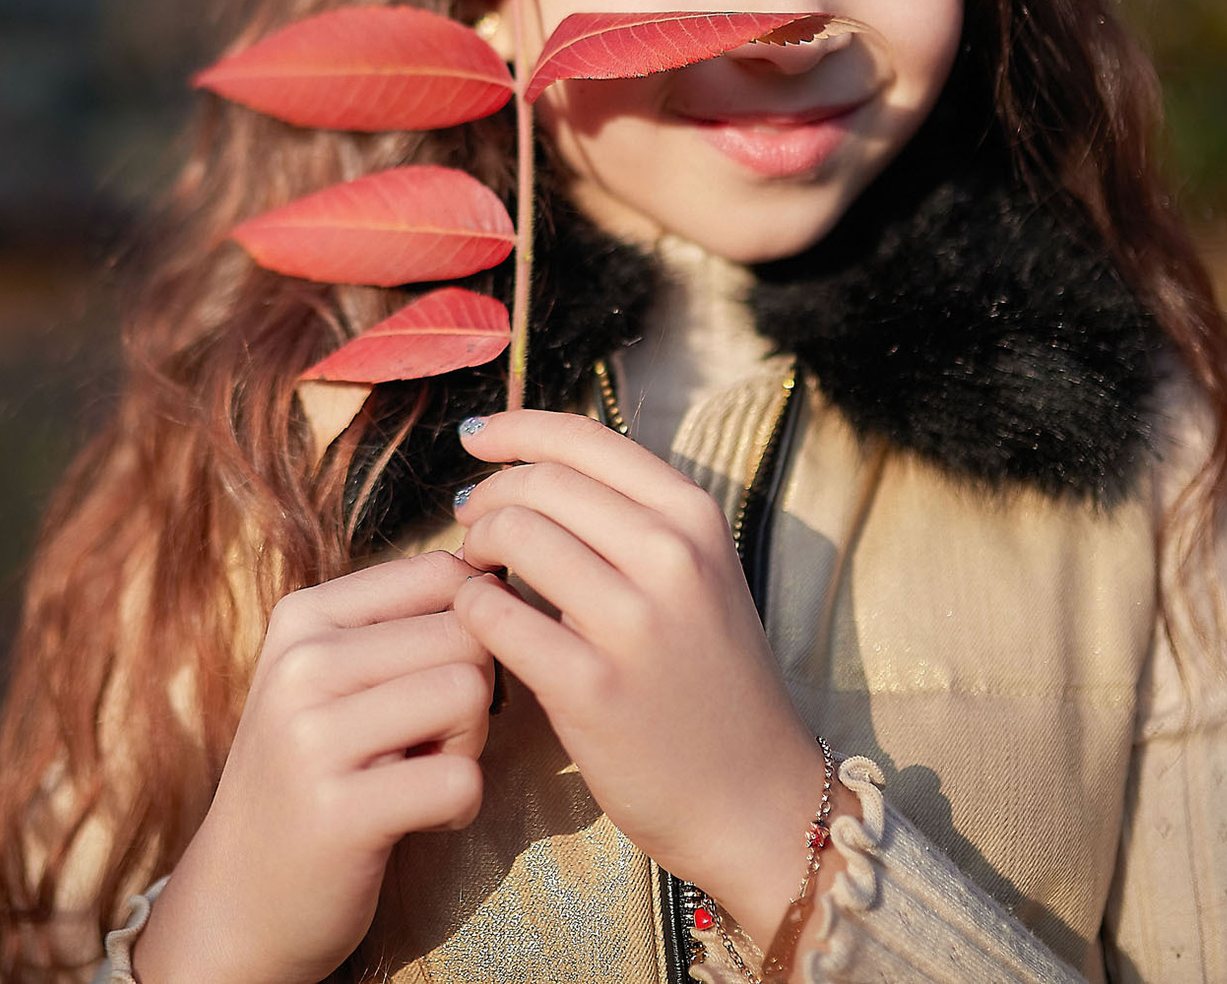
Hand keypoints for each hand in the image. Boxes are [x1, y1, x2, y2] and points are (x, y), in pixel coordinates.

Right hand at [133, 550, 494, 983]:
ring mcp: (312, 737)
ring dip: (467, 747)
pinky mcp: (339, 812)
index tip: (433, 678)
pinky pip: (461, 779)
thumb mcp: (330, 678)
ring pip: (469, 694)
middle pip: (467, 635)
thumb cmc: (313, 774)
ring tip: (418, 776)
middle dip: (472, 693)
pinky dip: (460, 807)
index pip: (443, 574)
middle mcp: (300, 664)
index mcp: (302, 616)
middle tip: (426, 743)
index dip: (472, 628)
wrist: (239, 896)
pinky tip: (418, 821)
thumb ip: (400, 625)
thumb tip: (494, 575)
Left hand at [450, 408, 828, 946]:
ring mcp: (633, 624)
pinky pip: (494, 616)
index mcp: (696, 518)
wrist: (757, 797)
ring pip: (512, 535)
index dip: (517, 429)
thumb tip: (535, 469)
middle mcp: (671, 558)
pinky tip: (480, 624)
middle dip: (487, 496)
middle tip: (471, 527)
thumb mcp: (699, 576)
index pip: (584, 440)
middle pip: (539, 483)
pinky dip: (470, 611)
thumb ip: (633, 519)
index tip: (477, 438)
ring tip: (477, 576)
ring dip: (473, 550)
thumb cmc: (711, 681)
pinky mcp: (591, 688)